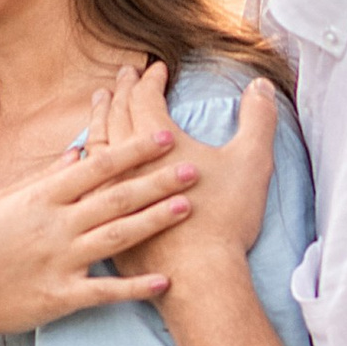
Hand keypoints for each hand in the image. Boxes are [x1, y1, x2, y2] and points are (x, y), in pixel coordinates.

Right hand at [0, 90, 197, 345]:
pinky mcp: (59, 298)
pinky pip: (104, 291)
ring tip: (188, 207)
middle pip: (115, 198)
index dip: (133, 150)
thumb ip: (44, 178)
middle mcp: (53, 226)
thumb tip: (77, 153)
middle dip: (157, 181)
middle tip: (194, 167)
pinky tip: (165, 281)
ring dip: (155, 221)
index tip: (165, 135)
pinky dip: (135, 287)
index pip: (96, 165)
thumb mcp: (4, 200)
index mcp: (41, 197)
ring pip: (116, 238)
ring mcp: (57, 262)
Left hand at [98, 60, 272, 308]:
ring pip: (95, 144)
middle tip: (124, 76)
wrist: (197, 277)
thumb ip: (258, 119)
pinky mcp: (102, 218)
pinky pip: (85, 180)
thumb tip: (261, 85)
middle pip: (116, 114)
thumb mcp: (251, 162)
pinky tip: (86, 161)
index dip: (150, 79)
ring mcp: (108, 190)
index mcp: (156, 141)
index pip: (144, 98)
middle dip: (121, 91)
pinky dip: (86, 160)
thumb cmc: (224, 219)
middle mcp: (125, 160)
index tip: (156, 68)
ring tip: (100, 104)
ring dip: (99, 118)